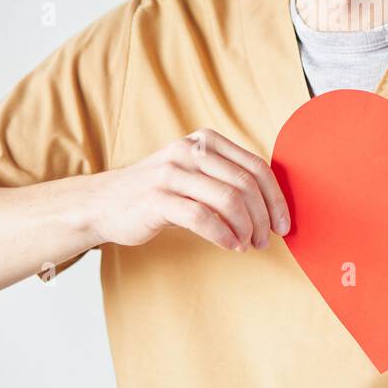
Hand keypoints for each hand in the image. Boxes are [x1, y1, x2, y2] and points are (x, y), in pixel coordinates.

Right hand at [88, 129, 290, 252]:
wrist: (104, 202)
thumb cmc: (158, 193)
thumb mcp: (194, 175)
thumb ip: (227, 180)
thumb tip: (271, 208)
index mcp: (205, 141)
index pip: (256, 166)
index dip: (276, 198)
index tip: (283, 224)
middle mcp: (190, 150)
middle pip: (246, 183)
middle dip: (263, 216)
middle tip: (265, 240)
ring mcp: (172, 172)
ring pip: (228, 199)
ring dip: (246, 228)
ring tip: (247, 245)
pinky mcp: (157, 198)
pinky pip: (202, 217)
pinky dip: (223, 235)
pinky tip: (230, 246)